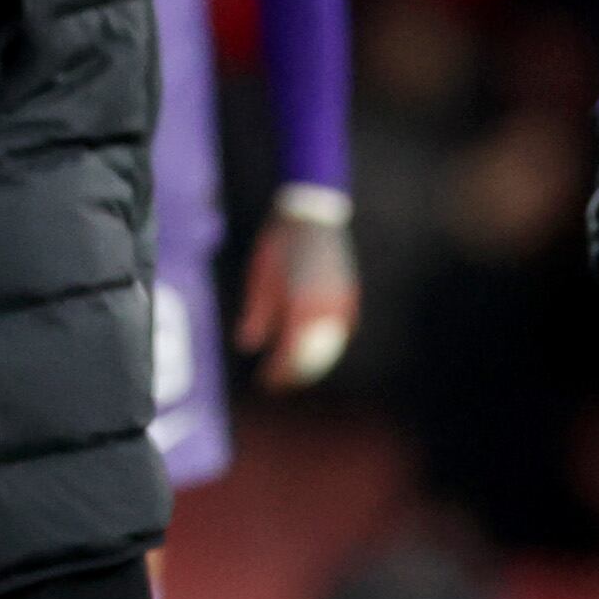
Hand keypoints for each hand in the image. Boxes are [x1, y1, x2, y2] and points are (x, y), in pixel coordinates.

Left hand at [237, 204, 358, 390]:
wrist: (312, 215)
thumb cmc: (279, 245)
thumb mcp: (260, 279)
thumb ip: (256, 315)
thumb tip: (247, 346)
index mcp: (300, 308)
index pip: (289, 355)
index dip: (277, 373)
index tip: (265, 383)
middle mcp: (326, 311)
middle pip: (312, 357)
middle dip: (294, 373)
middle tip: (277, 383)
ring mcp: (342, 304)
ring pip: (331, 347)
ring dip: (314, 362)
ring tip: (296, 371)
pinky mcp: (351, 296)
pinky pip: (342, 330)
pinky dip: (329, 342)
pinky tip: (316, 349)